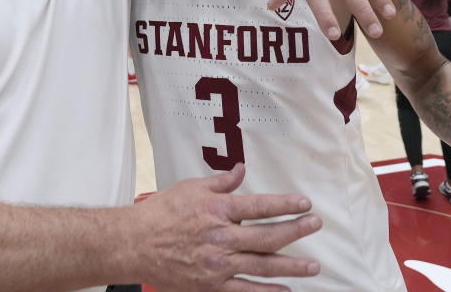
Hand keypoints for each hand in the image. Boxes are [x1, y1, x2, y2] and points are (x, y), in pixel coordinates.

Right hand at [135, 164, 321, 290]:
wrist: (134, 244)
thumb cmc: (160, 214)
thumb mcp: (190, 188)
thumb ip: (220, 182)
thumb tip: (240, 170)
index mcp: (218, 209)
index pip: (260, 206)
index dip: (286, 205)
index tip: (305, 204)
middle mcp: (222, 237)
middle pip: (268, 236)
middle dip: (296, 231)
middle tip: (316, 226)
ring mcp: (218, 264)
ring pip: (262, 266)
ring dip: (291, 266)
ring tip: (312, 266)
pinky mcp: (211, 285)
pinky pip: (245, 291)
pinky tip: (284, 290)